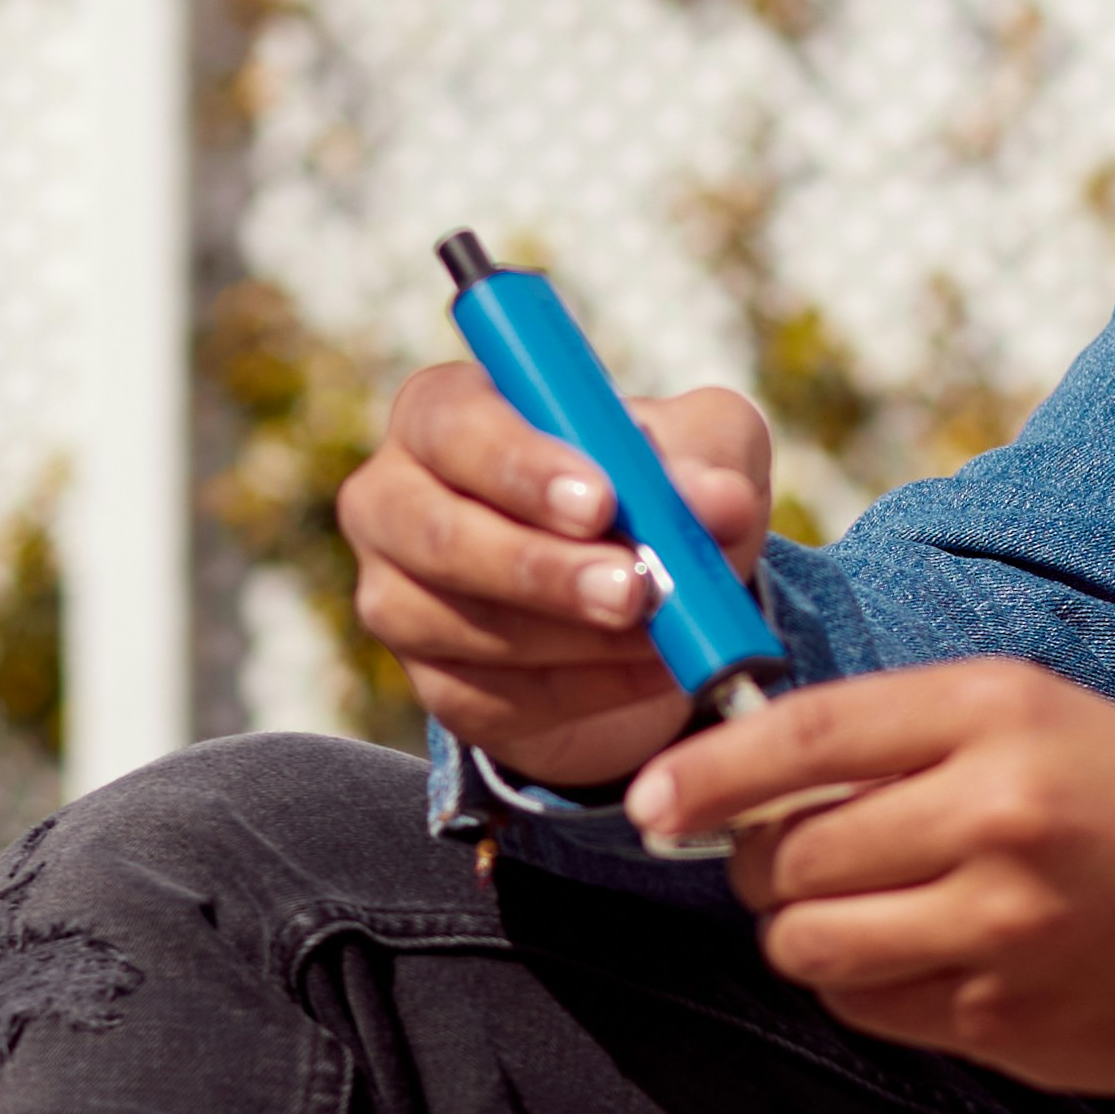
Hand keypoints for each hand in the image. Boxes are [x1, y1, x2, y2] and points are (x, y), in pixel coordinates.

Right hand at [335, 363, 773, 791]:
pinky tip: (654, 673)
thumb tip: (718, 500)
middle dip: (542, 568)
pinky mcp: (437, 685)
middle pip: (440, 536)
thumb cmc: (650, 488)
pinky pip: (499, 697)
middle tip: (633, 588)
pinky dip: (589, 689)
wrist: (644, 600)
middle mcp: (396, 502)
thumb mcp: (700, 450)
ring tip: (664, 634)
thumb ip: (708, 461)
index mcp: (444, 415)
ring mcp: (401, 600)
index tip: (601, 502)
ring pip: (467, 627)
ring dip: (576, 638)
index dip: (521, 467)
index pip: (453, 427)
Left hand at [634, 661, 1114, 1093]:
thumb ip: (896, 737)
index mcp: (996, 713)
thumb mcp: (1029, 717)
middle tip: (790, 863)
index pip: (805, 738)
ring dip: (804, 934)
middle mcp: (996, 814)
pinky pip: (869, 1009)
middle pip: (791, 856)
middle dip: (763, 867)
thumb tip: (743, 779)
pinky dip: (865, 987)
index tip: (653, 802)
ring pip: (811, 945)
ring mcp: (1002, 927)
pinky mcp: (1008, 1017)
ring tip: (852, 912)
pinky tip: (918, 959)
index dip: (708, 775)